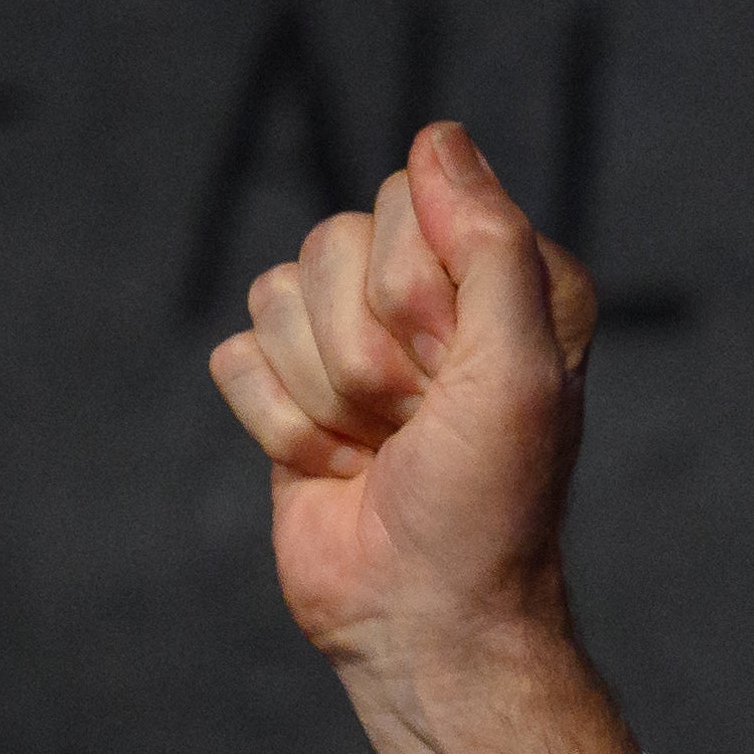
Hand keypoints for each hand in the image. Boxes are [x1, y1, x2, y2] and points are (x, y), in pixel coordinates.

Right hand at [205, 120, 636, 753]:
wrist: (423, 617)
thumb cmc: (488, 505)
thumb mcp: (517, 369)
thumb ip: (490, 242)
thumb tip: (437, 136)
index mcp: (504, 278)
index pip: (413, 199)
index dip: (416, 288)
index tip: (453, 371)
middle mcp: (430, 300)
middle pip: (333, 240)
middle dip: (366, 349)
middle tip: (416, 423)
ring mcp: (352, 345)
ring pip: (275, 294)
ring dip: (323, 394)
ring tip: (379, 450)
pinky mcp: (289, 394)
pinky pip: (236, 355)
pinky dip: (278, 424)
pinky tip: (333, 469)